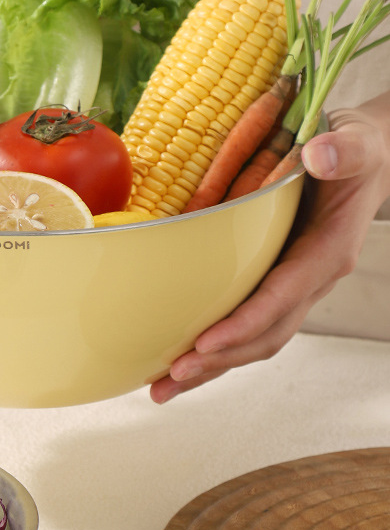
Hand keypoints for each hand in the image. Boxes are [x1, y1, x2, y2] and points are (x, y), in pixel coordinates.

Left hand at [150, 92, 389, 402]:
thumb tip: (319, 155)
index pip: (284, 296)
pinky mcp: (276, 283)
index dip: (245, 323)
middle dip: (219, 360)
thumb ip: (345, 151)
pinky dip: (213, 346)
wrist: (367, 158)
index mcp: (329, 250)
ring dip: (210, 367)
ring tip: (162, 387)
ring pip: (253, 339)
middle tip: (170, 376)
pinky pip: (246, 323)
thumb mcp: (359, 142)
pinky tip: (176, 359)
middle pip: (265, 334)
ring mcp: (294, 286)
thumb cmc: (359, 150)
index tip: (206, 342)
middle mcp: (312, 279)